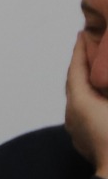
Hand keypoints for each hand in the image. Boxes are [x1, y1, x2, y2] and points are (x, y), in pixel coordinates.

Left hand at [65, 33, 107, 177]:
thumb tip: (106, 80)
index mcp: (81, 103)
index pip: (77, 69)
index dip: (80, 51)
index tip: (82, 34)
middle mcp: (74, 116)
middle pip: (74, 84)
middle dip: (81, 66)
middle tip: (89, 50)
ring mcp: (78, 132)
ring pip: (78, 101)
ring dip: (86, 86)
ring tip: (97, 73)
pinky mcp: (85, 144)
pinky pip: (85, 115)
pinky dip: (91, 103)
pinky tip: (101, 102)